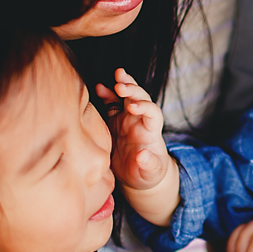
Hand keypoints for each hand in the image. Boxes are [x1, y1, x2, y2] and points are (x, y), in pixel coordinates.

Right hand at [97, 68, 170, 191]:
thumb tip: (143, 156)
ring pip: (126, 96)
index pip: (153, 113)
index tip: (132, 107)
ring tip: (116, 75)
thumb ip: (149, 165)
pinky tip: (99, 87)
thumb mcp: (151, 173)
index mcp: (151, 132)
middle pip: (141, 98)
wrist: (137, 176)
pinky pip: (111, 104)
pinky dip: (106, 94)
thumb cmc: (147, 175)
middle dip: (133, 89)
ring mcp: (127, 119)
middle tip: (121, 84)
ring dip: (122, 84)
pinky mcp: (114, 122)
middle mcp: (140, 121)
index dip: (144, 107)